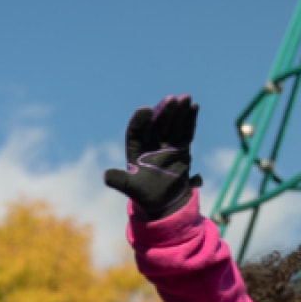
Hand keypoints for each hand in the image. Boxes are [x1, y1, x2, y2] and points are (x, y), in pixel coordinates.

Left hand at [104, 95, 202, 219]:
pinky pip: (186, 131)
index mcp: (136, 148)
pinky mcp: (181, 147)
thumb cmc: (144, 194)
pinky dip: (190, 120)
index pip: (136, 130)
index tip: (146, 110)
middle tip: (171, 99)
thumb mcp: (130, 188)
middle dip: (164, 111)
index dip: (140, 120)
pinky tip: (194, 106)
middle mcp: (151, 142)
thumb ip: (119, 181)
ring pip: (173, 124)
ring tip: (186, 98)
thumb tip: (106, 176)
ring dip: (179, 111)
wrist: (164, 203)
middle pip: (157, 123)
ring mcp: (167, 143)